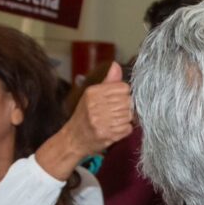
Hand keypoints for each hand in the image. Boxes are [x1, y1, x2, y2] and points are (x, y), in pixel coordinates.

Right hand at [35, 62, 132, 179]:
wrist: (74, 139)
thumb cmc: (85, 115)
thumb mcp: (92, 95)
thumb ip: (108, 82)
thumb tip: (116, 65)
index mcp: (93, 93)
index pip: (124, 88)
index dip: (124, 95)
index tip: (117, 100)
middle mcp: (96, 105)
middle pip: (128, 101)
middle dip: (126, 108)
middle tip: (115, 113)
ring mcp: (102, 120)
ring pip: (129, 115)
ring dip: (125, 119)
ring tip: (114, 121)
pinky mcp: (108, 134)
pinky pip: (128, 128)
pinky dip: (125, 130)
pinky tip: (115, 130)